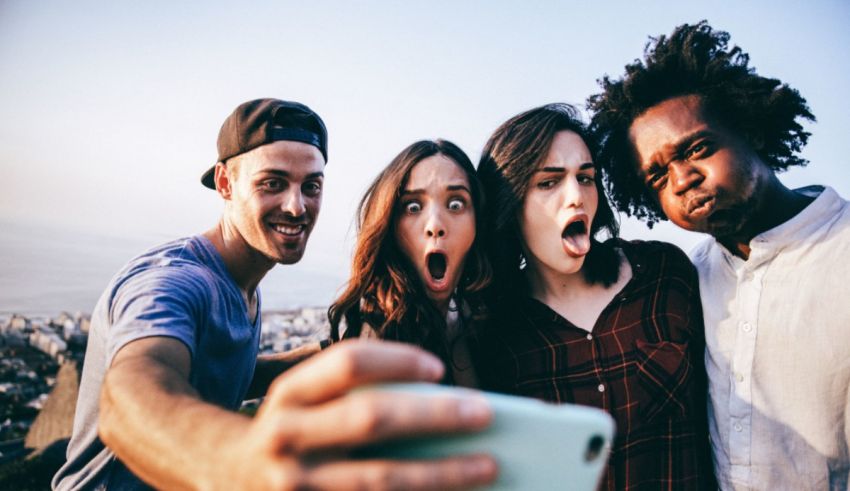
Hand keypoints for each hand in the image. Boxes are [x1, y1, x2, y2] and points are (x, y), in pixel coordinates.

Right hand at [218, 340, 496, 489]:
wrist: (229, 476)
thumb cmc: (293, 429)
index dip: (398, 360)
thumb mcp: (305, 399)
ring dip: (441, 473)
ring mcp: (292, 487)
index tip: (440, 368)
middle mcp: (286, 436)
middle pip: (371, 419)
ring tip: (489, 464)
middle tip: (485, 413)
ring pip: (380, 480)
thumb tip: (441, 402)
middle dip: (435, 415)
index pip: (348, 363)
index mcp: (290, 393)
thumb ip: (354, 393)